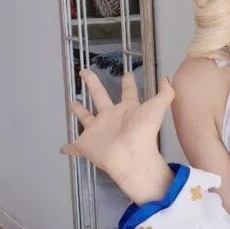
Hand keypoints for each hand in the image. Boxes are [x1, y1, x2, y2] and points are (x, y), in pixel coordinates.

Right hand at [60, 68, 174, 204]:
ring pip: (86, 118)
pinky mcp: (86, 144)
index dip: (129, 83)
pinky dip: (68, 148)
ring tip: (71, 104)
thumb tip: (167, 77)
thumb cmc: (144, 131)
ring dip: (78, 112)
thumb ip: (166, 92)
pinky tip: (63, 149)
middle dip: (93, 84)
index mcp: (128, 109)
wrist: (132, 156)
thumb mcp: (158, 107)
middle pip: (100, 97)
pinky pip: (75, 147)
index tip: (128, 73)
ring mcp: (98, 131)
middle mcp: (111, 118)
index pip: (128, 92)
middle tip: (85, 72)